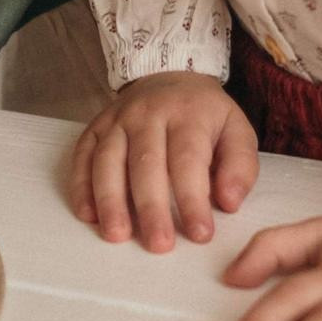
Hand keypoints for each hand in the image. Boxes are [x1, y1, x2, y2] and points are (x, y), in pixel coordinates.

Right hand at [67, 74, 258, 250]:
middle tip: (158, 245)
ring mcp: (118, 119)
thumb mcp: (237, 131)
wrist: (170, 75)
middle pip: (145, 163)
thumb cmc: (206, 117)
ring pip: (108, 160)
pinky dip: (81, 185)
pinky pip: (82, 155)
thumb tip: (229, 202)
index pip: (188, 160)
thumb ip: (240, 167)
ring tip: (116, 235)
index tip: (200, 235)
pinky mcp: (96, 127)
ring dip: (110, 200)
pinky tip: (87, 215)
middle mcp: (148, 114)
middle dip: (150, 207)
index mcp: (188, 115)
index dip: (192, 199)